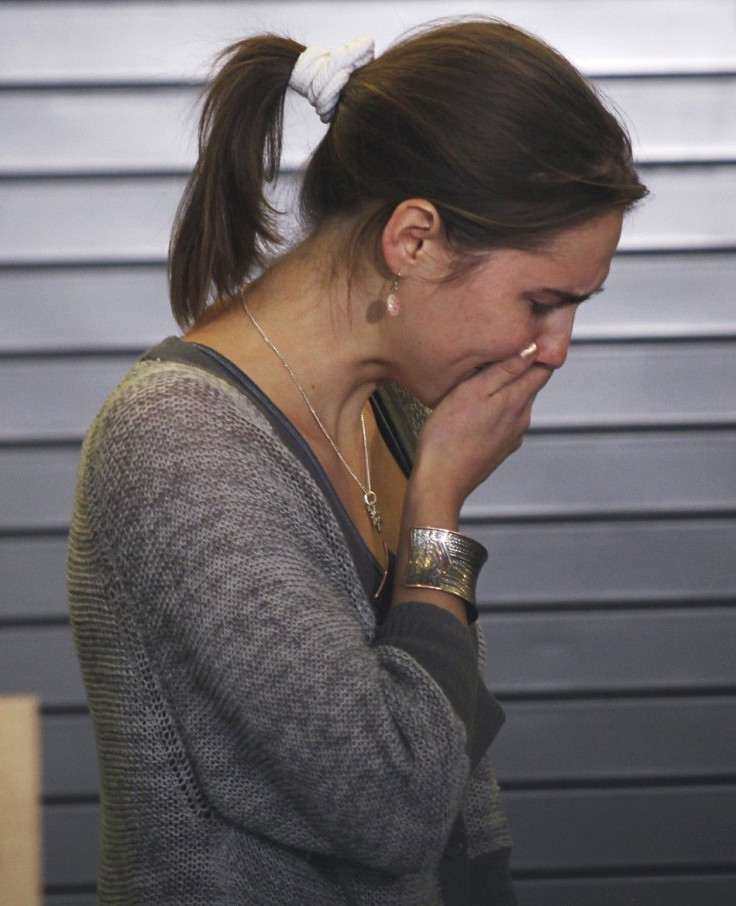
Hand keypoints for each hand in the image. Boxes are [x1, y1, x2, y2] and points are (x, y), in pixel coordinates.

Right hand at [407, 343, 551, 526]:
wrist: (440, 481)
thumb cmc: (447, 437)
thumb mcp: (472, 391)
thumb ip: (504, 370)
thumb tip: (533, 349)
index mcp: (516, 401)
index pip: (544, 368)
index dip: (540, 351)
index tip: (529, 337)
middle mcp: (521, 419)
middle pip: (529, 385)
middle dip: (518, 369)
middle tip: (496, 353)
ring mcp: (511, 436)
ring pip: (515, 403)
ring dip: (503, 390)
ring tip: (480, 380)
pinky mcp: (499, 449)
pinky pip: (503, 421)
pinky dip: (494, 410)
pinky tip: (474, 410)